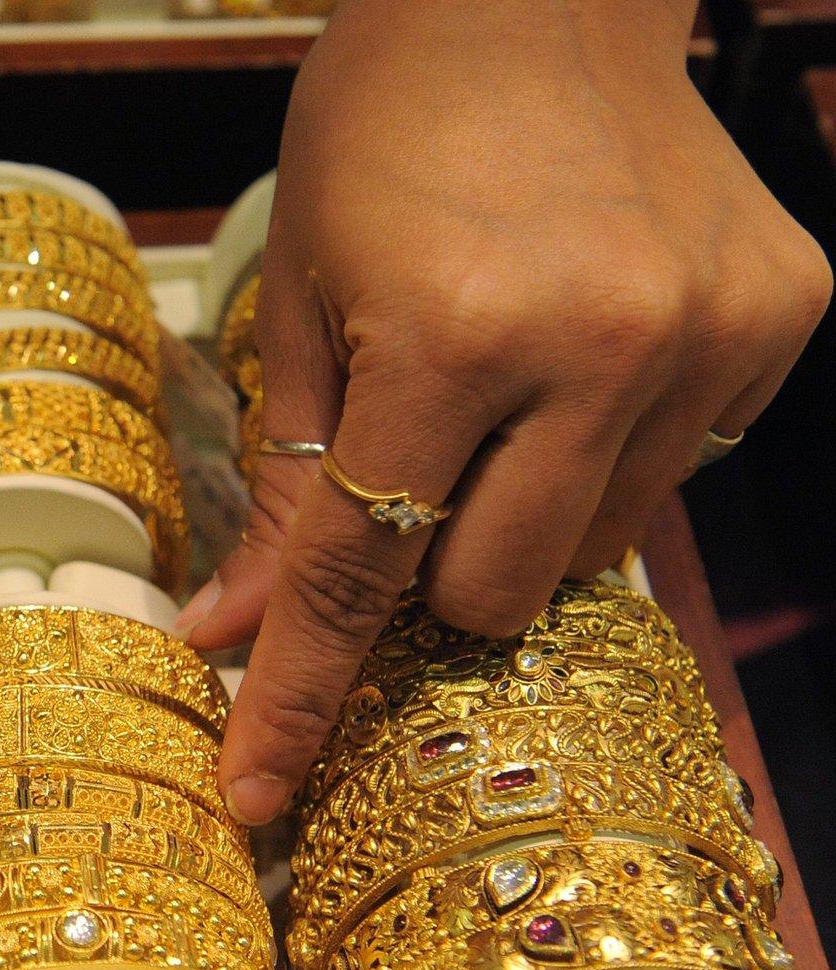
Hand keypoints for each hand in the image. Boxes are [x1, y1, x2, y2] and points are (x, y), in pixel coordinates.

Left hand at [176, 0, 828, 824]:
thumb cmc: (386, 130)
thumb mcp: (302, 299)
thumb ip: (287, 481)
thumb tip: (232, 631)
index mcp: (451, 337)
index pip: (358, 576)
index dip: (295, 697)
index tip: (254, 795)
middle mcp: (602, 349)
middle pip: (492, 595)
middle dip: (427, 573)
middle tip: (408, 474)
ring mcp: (710, 337)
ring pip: (593, 548)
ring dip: (524, 511)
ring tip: (498, 389)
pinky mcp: (782, 318)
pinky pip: (679, 467)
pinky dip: (613, 445)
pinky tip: (582, 349)